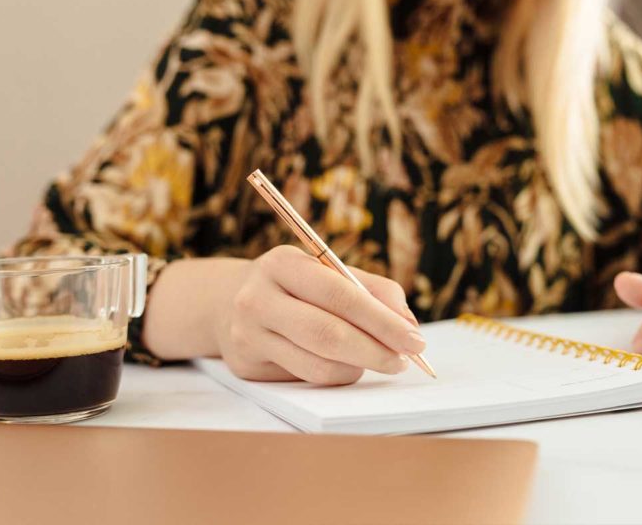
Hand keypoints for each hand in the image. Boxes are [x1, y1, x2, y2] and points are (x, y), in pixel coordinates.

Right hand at [217, 245, 424, 384]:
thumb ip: (372, 290)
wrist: (227, 303)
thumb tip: (408, 324)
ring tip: (379, 359)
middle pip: (327, 334)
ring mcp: (247, 335)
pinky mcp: (247, 366)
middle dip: (376, 351)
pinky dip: (337, 374)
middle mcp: (258, 298)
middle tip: (404, 361)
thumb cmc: (295, 286)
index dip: (382, 321)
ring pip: (318, 364)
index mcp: (282, 264)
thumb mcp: (328, 272)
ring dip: (359, 367)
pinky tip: (346, 364)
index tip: (414, 339)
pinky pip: (305, 378)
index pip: (340, 295)